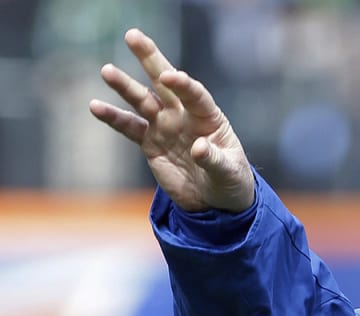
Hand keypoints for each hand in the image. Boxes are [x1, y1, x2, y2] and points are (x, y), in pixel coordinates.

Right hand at [89, 28, 254, 212]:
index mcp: (208, 117)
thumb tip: (199, 147)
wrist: (215, 200)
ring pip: (143, 101)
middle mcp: (184, 115)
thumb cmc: (230, 181)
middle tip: (133, 36)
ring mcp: (165, 126)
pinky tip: (95, 106)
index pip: (195, 95)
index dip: (183, 84)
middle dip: (150, 60)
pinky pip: (129, 127)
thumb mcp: (229, 173)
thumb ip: (215, 160)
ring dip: (125, 86)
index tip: (169, 76)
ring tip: (107, 71)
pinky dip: (113, 118)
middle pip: (165, 84)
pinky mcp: (150, 142)